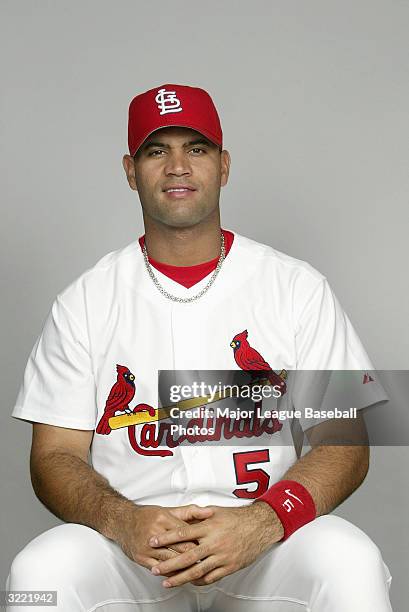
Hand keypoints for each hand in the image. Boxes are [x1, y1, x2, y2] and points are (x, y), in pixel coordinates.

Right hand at [115, 503, 213, 574]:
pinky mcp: (141, 558)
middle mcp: (154, 533)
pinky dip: (171, 573)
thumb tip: (209, 512)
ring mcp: (147, 547)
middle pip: (179, 548)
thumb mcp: (168, 510)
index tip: (209, 545)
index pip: (186, 533)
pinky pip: (160, 569)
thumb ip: (190, 511)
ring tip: (197, 569)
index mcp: (163, 519)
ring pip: (171, 561)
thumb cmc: (147, 516)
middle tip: (207, 560)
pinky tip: (180, 574)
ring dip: (184, 566)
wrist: (123, 522)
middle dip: (194, 555)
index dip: (199, 540)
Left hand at [149, 502, 283, 586]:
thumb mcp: (216, 511)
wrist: (259, 526)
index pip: (182, 533)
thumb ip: (199, 516)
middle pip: (186, 556)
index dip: (166, 538)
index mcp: (208, 527)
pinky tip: (189, 583)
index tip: (153, 542)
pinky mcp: (229, 567)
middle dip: (168, 564)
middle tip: (155, 569)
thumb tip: (182, 519)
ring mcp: (221, 557)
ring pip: (197, 571)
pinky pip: (211, 578)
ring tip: (167, 582)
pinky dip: (198, 582)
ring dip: (179, 578)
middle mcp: (213, 543)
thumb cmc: (237, 517)